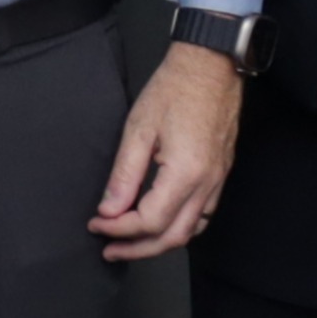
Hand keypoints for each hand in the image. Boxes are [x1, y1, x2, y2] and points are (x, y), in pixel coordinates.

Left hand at [91, 40, 242, 260]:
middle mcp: (207, 184)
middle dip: (137, 249)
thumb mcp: (138, 130)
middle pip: (173, 237)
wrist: (211, 67)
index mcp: (185, 173)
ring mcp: (218, 181)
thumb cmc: (174, 90)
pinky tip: (160, 225)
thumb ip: (124, 175)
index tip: (96, 224)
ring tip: (130, 243)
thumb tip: (108, 211)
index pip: (149, 221)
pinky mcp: (220, 174)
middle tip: (108, 250)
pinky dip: (180, 228)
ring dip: (159, 243)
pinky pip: (204, 215)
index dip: (118, 229)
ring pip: (192, 231)